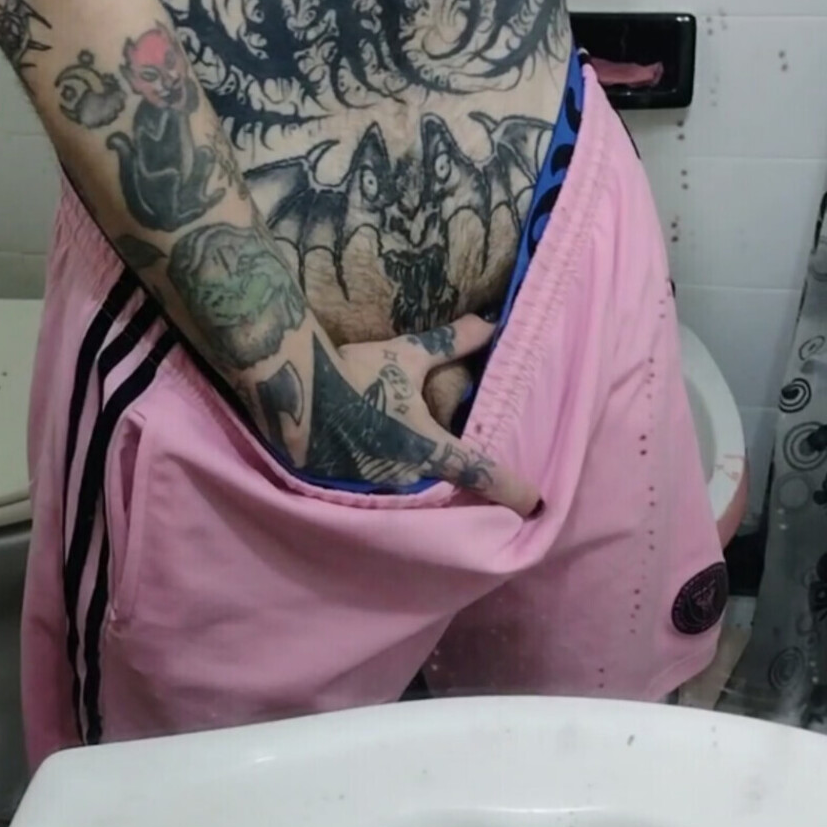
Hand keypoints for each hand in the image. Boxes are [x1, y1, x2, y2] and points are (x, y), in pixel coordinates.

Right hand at [253, 313, 541, 516]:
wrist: (289, 391)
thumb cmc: (354, 372)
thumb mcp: (406, 354)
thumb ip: (451, 343)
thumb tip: (491, 323)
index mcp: (429, 447)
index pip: (483, 473)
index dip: (513, 488)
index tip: (537, 503)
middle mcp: (408, 478)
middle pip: (442, 482)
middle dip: (447, 469)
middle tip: (441, 447)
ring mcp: (375, 491)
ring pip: (409, 487)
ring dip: (412, 473)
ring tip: (397, 448)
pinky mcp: (345, 494)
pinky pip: (377, 489)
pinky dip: (382, 475)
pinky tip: (367, 454)